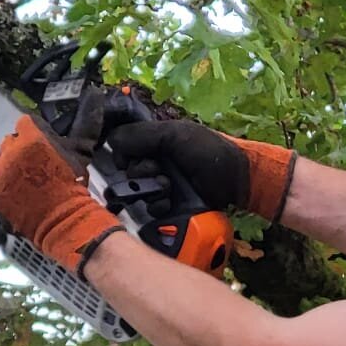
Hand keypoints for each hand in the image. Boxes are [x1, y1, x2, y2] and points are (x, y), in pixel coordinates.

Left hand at [0, 115, 121, 266]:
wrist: (63, 219)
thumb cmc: (72, 183)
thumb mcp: (81, 150)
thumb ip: (86, 121)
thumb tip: (95, 92)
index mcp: (30, 136)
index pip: (25, 124)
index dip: (36, 137)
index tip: (45, 152)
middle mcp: (9, 150)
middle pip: (9, 144)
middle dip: (20, 155)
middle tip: (36, 172)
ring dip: (7, 173)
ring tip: (23, 188)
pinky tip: (8, 199)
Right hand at [104, 119, 296, 222]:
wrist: (234, 179)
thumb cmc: (207, 150)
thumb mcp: (174, 134)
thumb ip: (141, 135)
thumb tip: (111, 142)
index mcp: (152, 144)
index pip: (122, 151)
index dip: (123, 156)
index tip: (130, 158)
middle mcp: (153, 166)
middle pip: (127, 174)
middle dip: (141, 172)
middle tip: (159, 170)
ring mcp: (160, 188)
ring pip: (137, 194)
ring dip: (149, 190)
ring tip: (168, 185)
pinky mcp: (168, 208)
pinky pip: (150, 211)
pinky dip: (158, 206)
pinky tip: (169, 200)